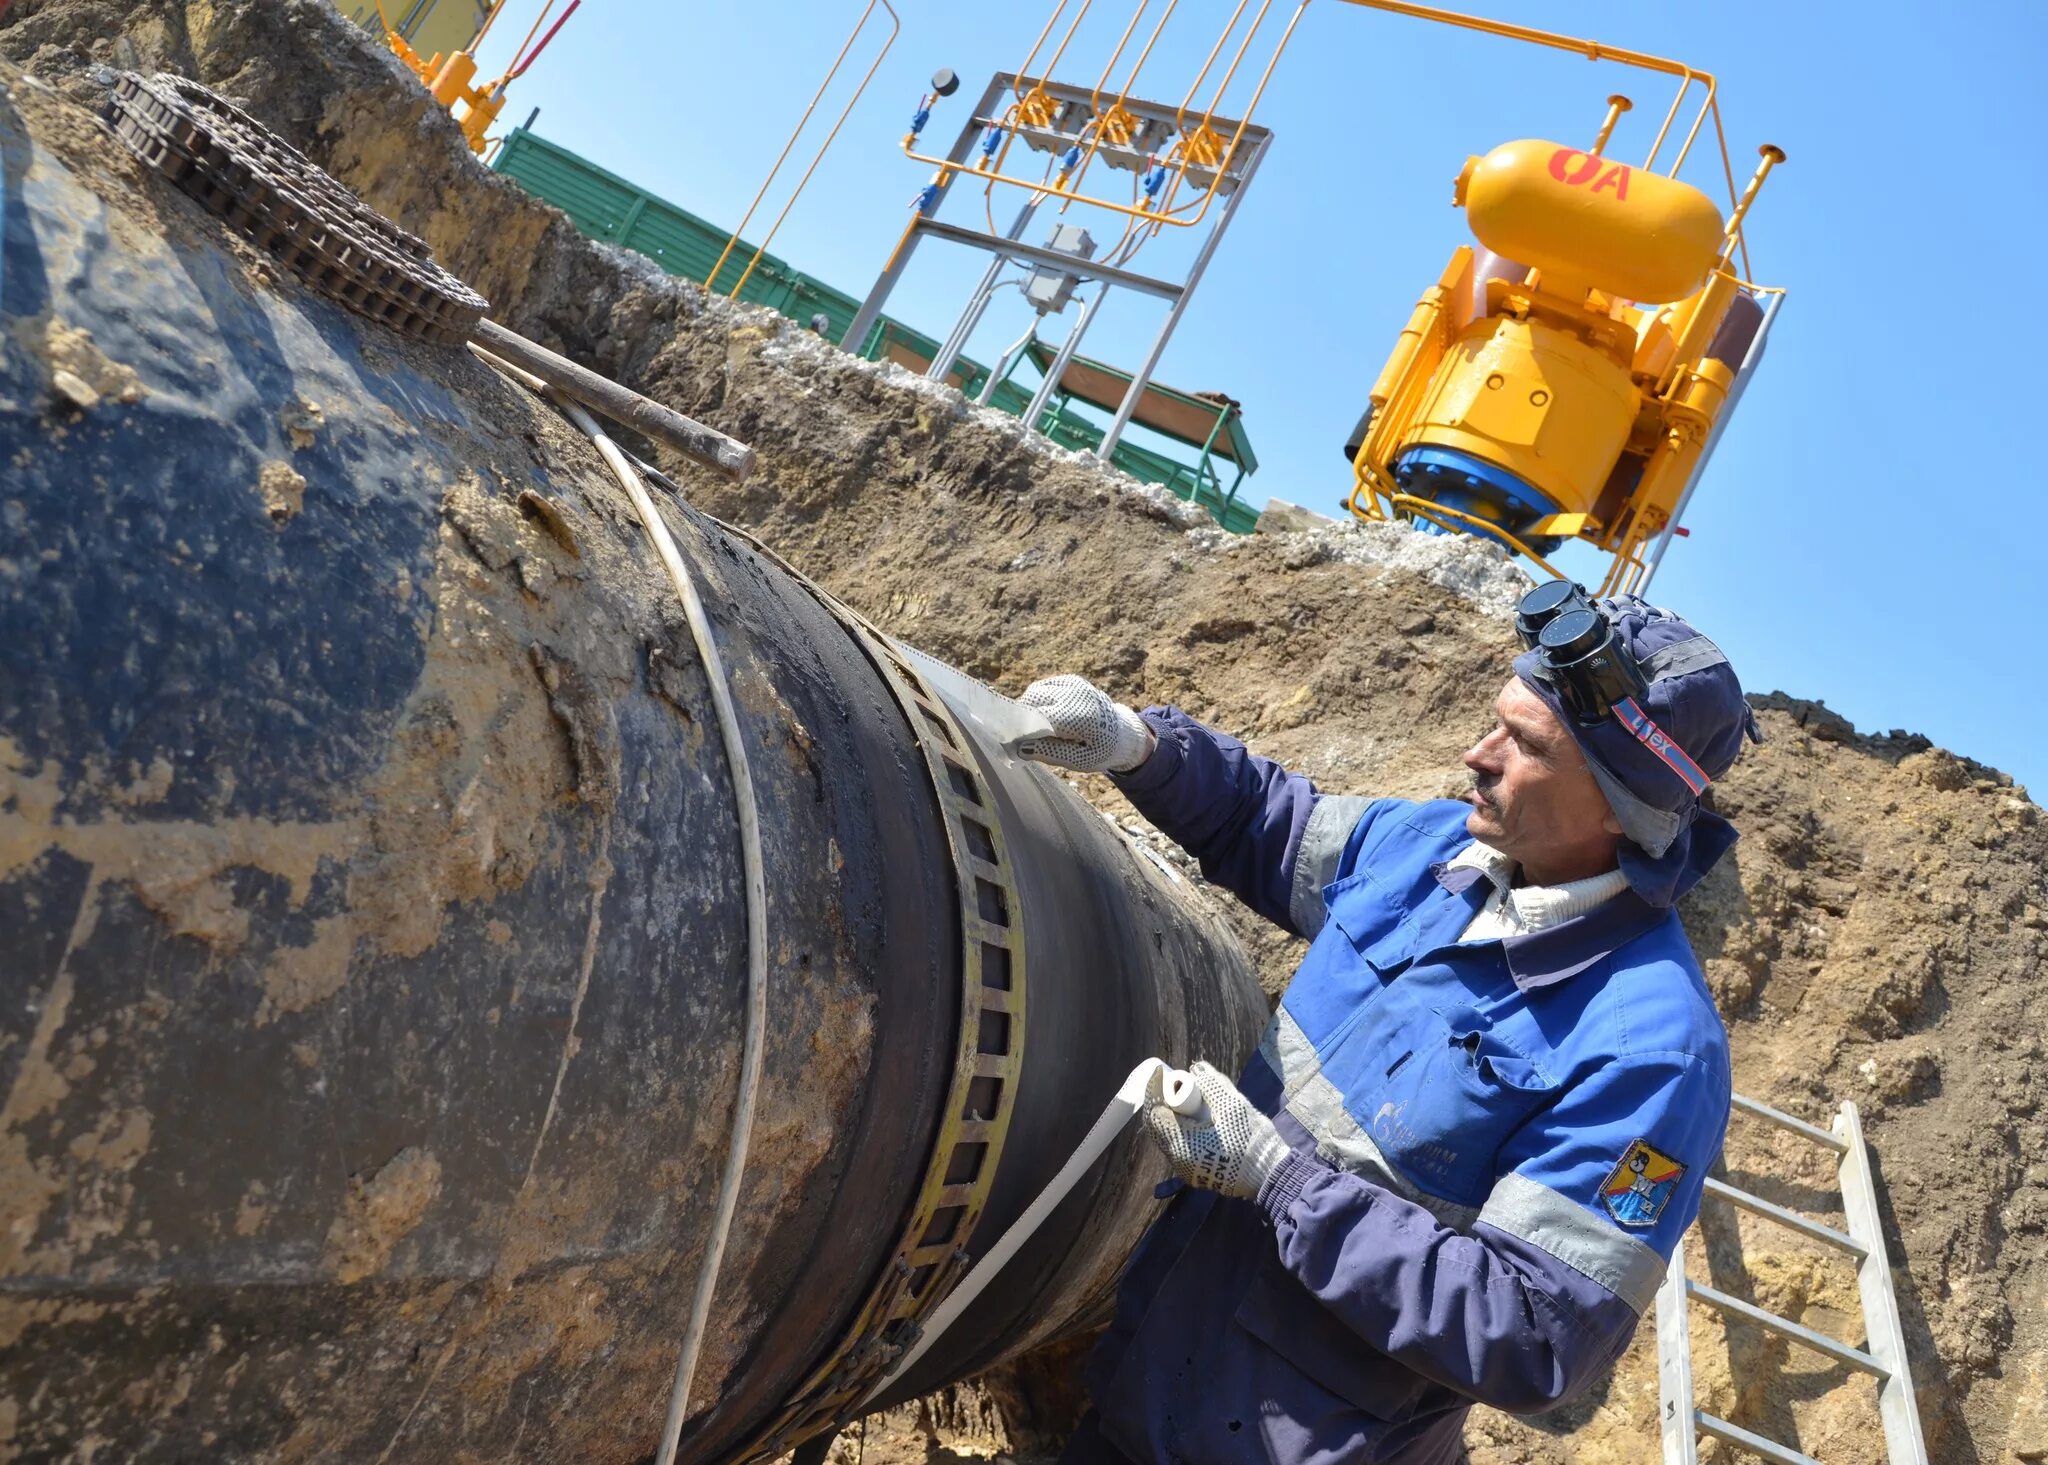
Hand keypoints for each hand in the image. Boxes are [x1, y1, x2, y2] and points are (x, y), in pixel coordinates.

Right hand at [1016, 675, 1156, 773]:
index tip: (1011, 742)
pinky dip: (1039, 699)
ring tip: (1037, 727)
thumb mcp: (1079, 761)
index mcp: (1081, 718)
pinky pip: (1044, 686)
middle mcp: (1077, 695)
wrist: (1123, 733)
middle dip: (1023, 717)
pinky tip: (1047, 714)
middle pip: (1033, 700)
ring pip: (1035, 691)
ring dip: (1030, 707)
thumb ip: (1050, 753)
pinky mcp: (1072, 680)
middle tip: (1022, 737)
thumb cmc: (1100, 751)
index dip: (1021, 729)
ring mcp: (1075, 684)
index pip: (1038, 718)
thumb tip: (1020, 748)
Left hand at [1140, 1061, 1289, 1199]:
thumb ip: (1212, 1083)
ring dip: (1172, 1117)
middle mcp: (1178, 1161)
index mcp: (1182, 1145)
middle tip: (1173, 1084)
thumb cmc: (1251, 1139)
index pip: (1155, 1114)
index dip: (1156, 1090)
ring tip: (1185, 1099)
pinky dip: (1181, 1130)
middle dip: (1163, 1102)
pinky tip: (1193, 1118)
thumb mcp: (1232, 1105)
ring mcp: (1186, 1170)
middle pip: (1158, 1126)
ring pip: (1168, 1138)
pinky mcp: (1197, 1174)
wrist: (1271, 1174)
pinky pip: (1179, 1147)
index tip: (1164, 1074)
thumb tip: (1196, 1068)